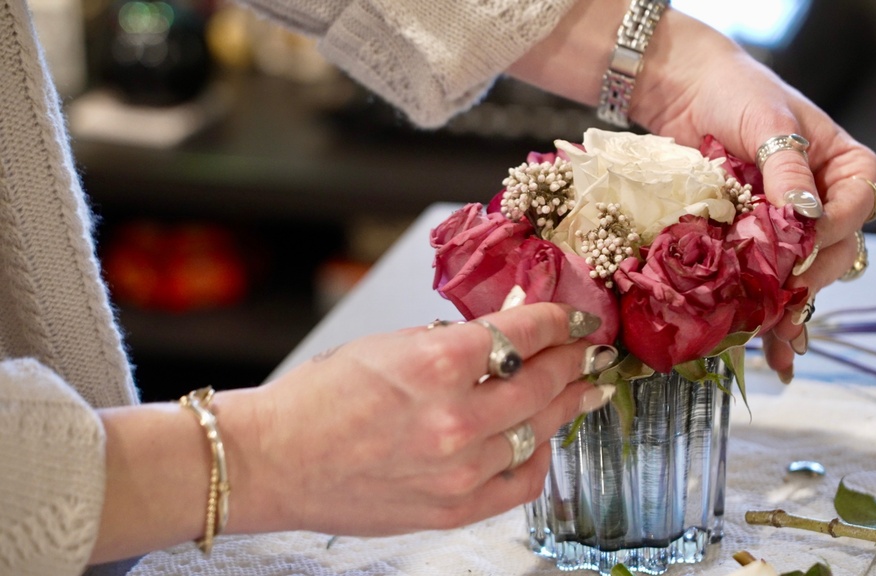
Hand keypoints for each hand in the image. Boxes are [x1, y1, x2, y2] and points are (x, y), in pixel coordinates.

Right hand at [225, 303, 606, 535]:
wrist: (274, 461)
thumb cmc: (317, 400)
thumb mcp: (387, 346)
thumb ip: (451, 341)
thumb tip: (503, 333)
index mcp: (435, 364)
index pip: (525, 333)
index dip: (561, 320)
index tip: (576, 318)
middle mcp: (455, 419)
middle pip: (544, 382)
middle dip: (575, 361)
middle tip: (592, 352)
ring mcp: (459, 470)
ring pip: (540, 430)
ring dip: (568, 405)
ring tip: (583, 391)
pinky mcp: (453, 509)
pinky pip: (521, 482)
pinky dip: (540, 456)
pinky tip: (544, 440)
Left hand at [632, 11, 875, 380]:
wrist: (687, 94)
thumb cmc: (736, 93)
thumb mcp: (767, 121)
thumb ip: (787, 168)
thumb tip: (805, 214)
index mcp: (848, 167)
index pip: (856, 208)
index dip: (830, 231)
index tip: (800, 244)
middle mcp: (828, 203)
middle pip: (835, 252)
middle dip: (806, 277)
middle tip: (776, 296)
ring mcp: (794, 229)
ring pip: (806, 277)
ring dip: (789, 309)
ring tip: (773, 340)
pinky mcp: (758, 246)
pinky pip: (773, 285)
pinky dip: (772, 316)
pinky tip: (774, 352)